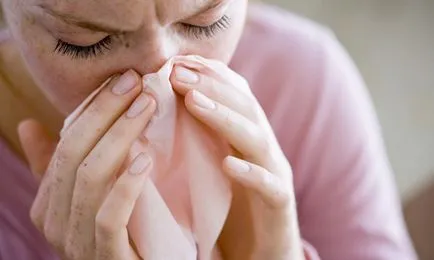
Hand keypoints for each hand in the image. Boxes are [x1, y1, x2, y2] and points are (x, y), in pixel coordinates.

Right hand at [18, 71, 155, 259]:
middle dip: (105, 113)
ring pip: (90, 179)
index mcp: (49, 203)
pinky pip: (108, 216)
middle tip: (136, 83)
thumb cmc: (120, 232)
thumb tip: (27, 125)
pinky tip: (145, 159)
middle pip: (74, 154)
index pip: (65, 144)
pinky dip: (126, 185)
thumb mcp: (88, 195)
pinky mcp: (107, 257)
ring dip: (119, 136)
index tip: (124, 79)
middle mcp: (56, 222)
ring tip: (147, 108)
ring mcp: (78, 242)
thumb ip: (59, 165)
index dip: (93, 108)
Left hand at [171, 56, 304, 259]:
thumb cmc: (228, 209)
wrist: (259, 253)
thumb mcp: (210, 167)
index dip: (209, 75)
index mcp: (247, 138)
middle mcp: (263, 151)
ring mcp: (275, 177)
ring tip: (193, 100)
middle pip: (245, 108)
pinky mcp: (279, 208)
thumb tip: (160, 111)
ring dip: (226, 118)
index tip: (176, 62)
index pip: (234, 96)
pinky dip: (250, 173)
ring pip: (257, 140)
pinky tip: (227, 163)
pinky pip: (269, 188)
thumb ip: (197, 140)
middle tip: (177, 72)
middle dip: (213, 86)